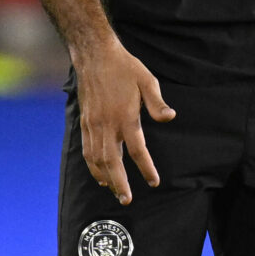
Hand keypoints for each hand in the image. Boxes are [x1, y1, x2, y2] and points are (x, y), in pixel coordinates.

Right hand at [76, 41, 173, 203]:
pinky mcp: (85, 122)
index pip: (137, 150)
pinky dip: (92, 166)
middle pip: (113, 162)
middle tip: (127, 200)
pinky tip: (99, 175)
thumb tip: (169, 117)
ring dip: (105, 178)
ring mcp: (93, 125)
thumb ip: (157, 103)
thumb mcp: (147, 80)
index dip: (146, 168)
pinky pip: (87, 150)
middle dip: (120, 183)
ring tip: (114, 192)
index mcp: (125, 116)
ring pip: (97, 159)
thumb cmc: (124, 68)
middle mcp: (107, 124)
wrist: (94, 55)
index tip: (154, 182)